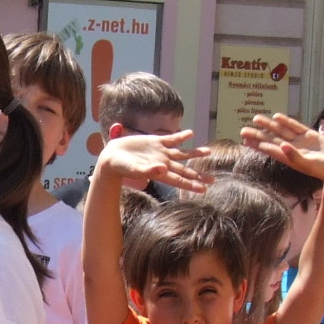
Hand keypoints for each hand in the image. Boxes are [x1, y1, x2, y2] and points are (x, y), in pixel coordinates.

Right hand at [94, 130, 209, 194]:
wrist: (112, 157)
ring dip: (195, 153)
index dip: (192, 184)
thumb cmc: (121, 167)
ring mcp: (161, 151)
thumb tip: (163, 170)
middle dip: (198, 175)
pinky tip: (190, 133)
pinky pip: (171, 138)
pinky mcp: (155, 141)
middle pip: (185, 169)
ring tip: (208, 151)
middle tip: (212, 180)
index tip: (204, 189)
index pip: (180, 179)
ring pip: (182, 153)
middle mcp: (164, 162)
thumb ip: (148, 170)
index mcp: (161, 172)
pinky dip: (181, 136)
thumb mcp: (134, 169)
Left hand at [241, 113, 323, 186]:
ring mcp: (300, 141)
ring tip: (256, 118)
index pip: (270, 150)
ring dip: (269, 125)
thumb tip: (282, 146)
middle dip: (258, 135)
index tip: (246, 141)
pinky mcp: (310, 135)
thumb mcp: (309, 164)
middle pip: (272, 140)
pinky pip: (296, 126)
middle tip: (242, 130)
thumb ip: (295, 156)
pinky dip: (287, 121)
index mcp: (289, 158)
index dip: (258, 145)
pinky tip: (277, 117)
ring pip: (281, 131)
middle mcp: (292, 149)